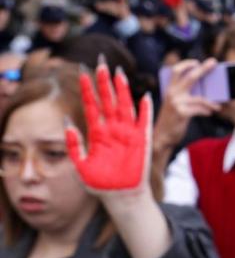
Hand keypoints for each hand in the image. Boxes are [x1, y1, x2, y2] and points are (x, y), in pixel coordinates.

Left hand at [66, 62, 151, 193]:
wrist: (119, 196)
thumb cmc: (99, 183)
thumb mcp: (80, 164)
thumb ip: (74, 144)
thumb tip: (66, 121)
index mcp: (98, 132)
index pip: (92, 105)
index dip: (88, 88)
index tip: (83, 70)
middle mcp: (113, 128)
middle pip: (108, 99)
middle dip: (104, 81)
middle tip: (101, 61)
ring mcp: (128, 133)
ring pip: (124, 105)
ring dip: (122, 90)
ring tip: (118, 73)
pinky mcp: (142, 140)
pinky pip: (144, 122)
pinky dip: (145, 110)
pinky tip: (145, 97)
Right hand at [152, 58, 220, 156]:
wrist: (162, 136)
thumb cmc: (172, 119)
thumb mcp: (175, 104)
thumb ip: (185, 95)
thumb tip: (208, 90)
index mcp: (170, 89)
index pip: (176, 71)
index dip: (186, 64)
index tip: (197, 62)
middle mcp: (172, 93)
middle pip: (190, 77)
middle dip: (204, 69)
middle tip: (214, 62)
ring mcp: (177, 103)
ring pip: (200, 98)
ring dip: (211, 102)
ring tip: (218, 105)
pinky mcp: (181, 113)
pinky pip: (200, 110)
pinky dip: (207, 111)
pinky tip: (210, 113)